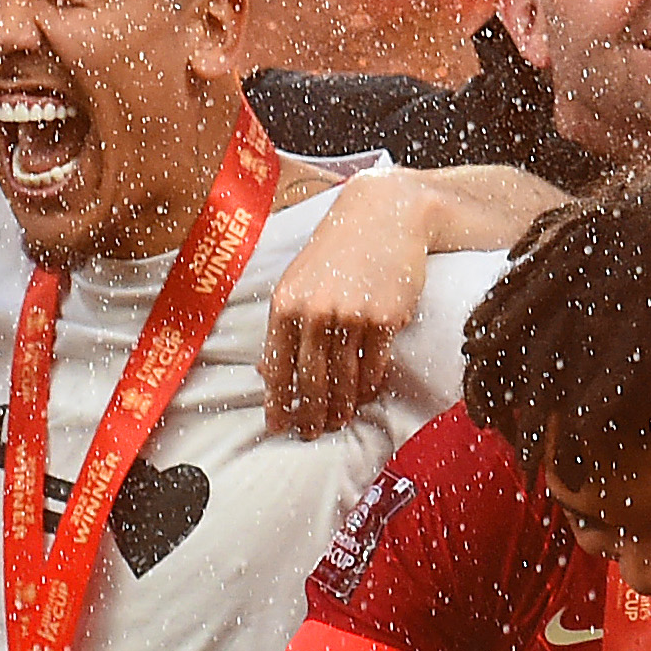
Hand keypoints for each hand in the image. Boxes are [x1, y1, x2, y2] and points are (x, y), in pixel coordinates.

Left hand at [266, 171, 430, 436]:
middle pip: (310, 379)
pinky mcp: (385, 317)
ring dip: (341, 406)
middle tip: (311, 434)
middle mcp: (315, 311)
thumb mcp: (298, 280)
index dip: (278, 402)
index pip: (278, 366)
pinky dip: (369, 385)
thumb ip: (284, 322)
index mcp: (286, 304)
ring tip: (339, 421)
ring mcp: (352, 315)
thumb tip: (265, 370)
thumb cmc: (338, 250)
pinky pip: (374, 364)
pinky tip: (365, 396)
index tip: (278, 426)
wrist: (384, 216)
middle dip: (309, 413)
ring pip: (344, 377)